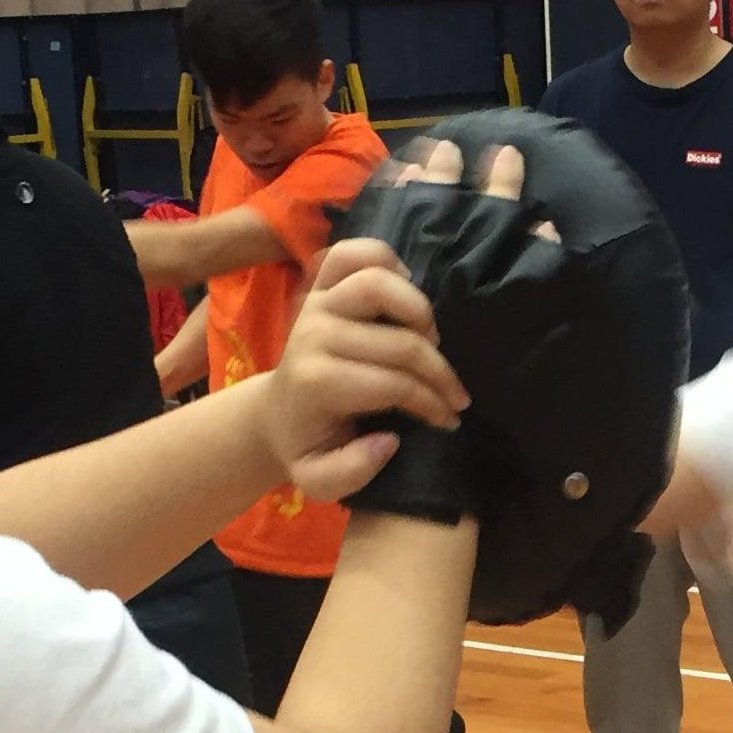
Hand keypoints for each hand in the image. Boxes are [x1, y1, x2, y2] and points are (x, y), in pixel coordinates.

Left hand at [259, 228, 468, 502]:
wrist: (278, 415)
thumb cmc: (308, 446)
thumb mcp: (319, 479)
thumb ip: (350, 472)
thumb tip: (390, 440)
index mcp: (316, 382)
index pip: (394, 384)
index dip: (430, 403)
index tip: (448, 420)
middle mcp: (315, 335)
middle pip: (400, 340)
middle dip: (439, 371)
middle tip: (454, 395)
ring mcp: (316, 304)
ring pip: (378, 282)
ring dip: (419, 311)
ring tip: (431, 341)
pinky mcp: (318, 284)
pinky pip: (355, 253)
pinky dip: (387, 261)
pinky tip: (406, 292)